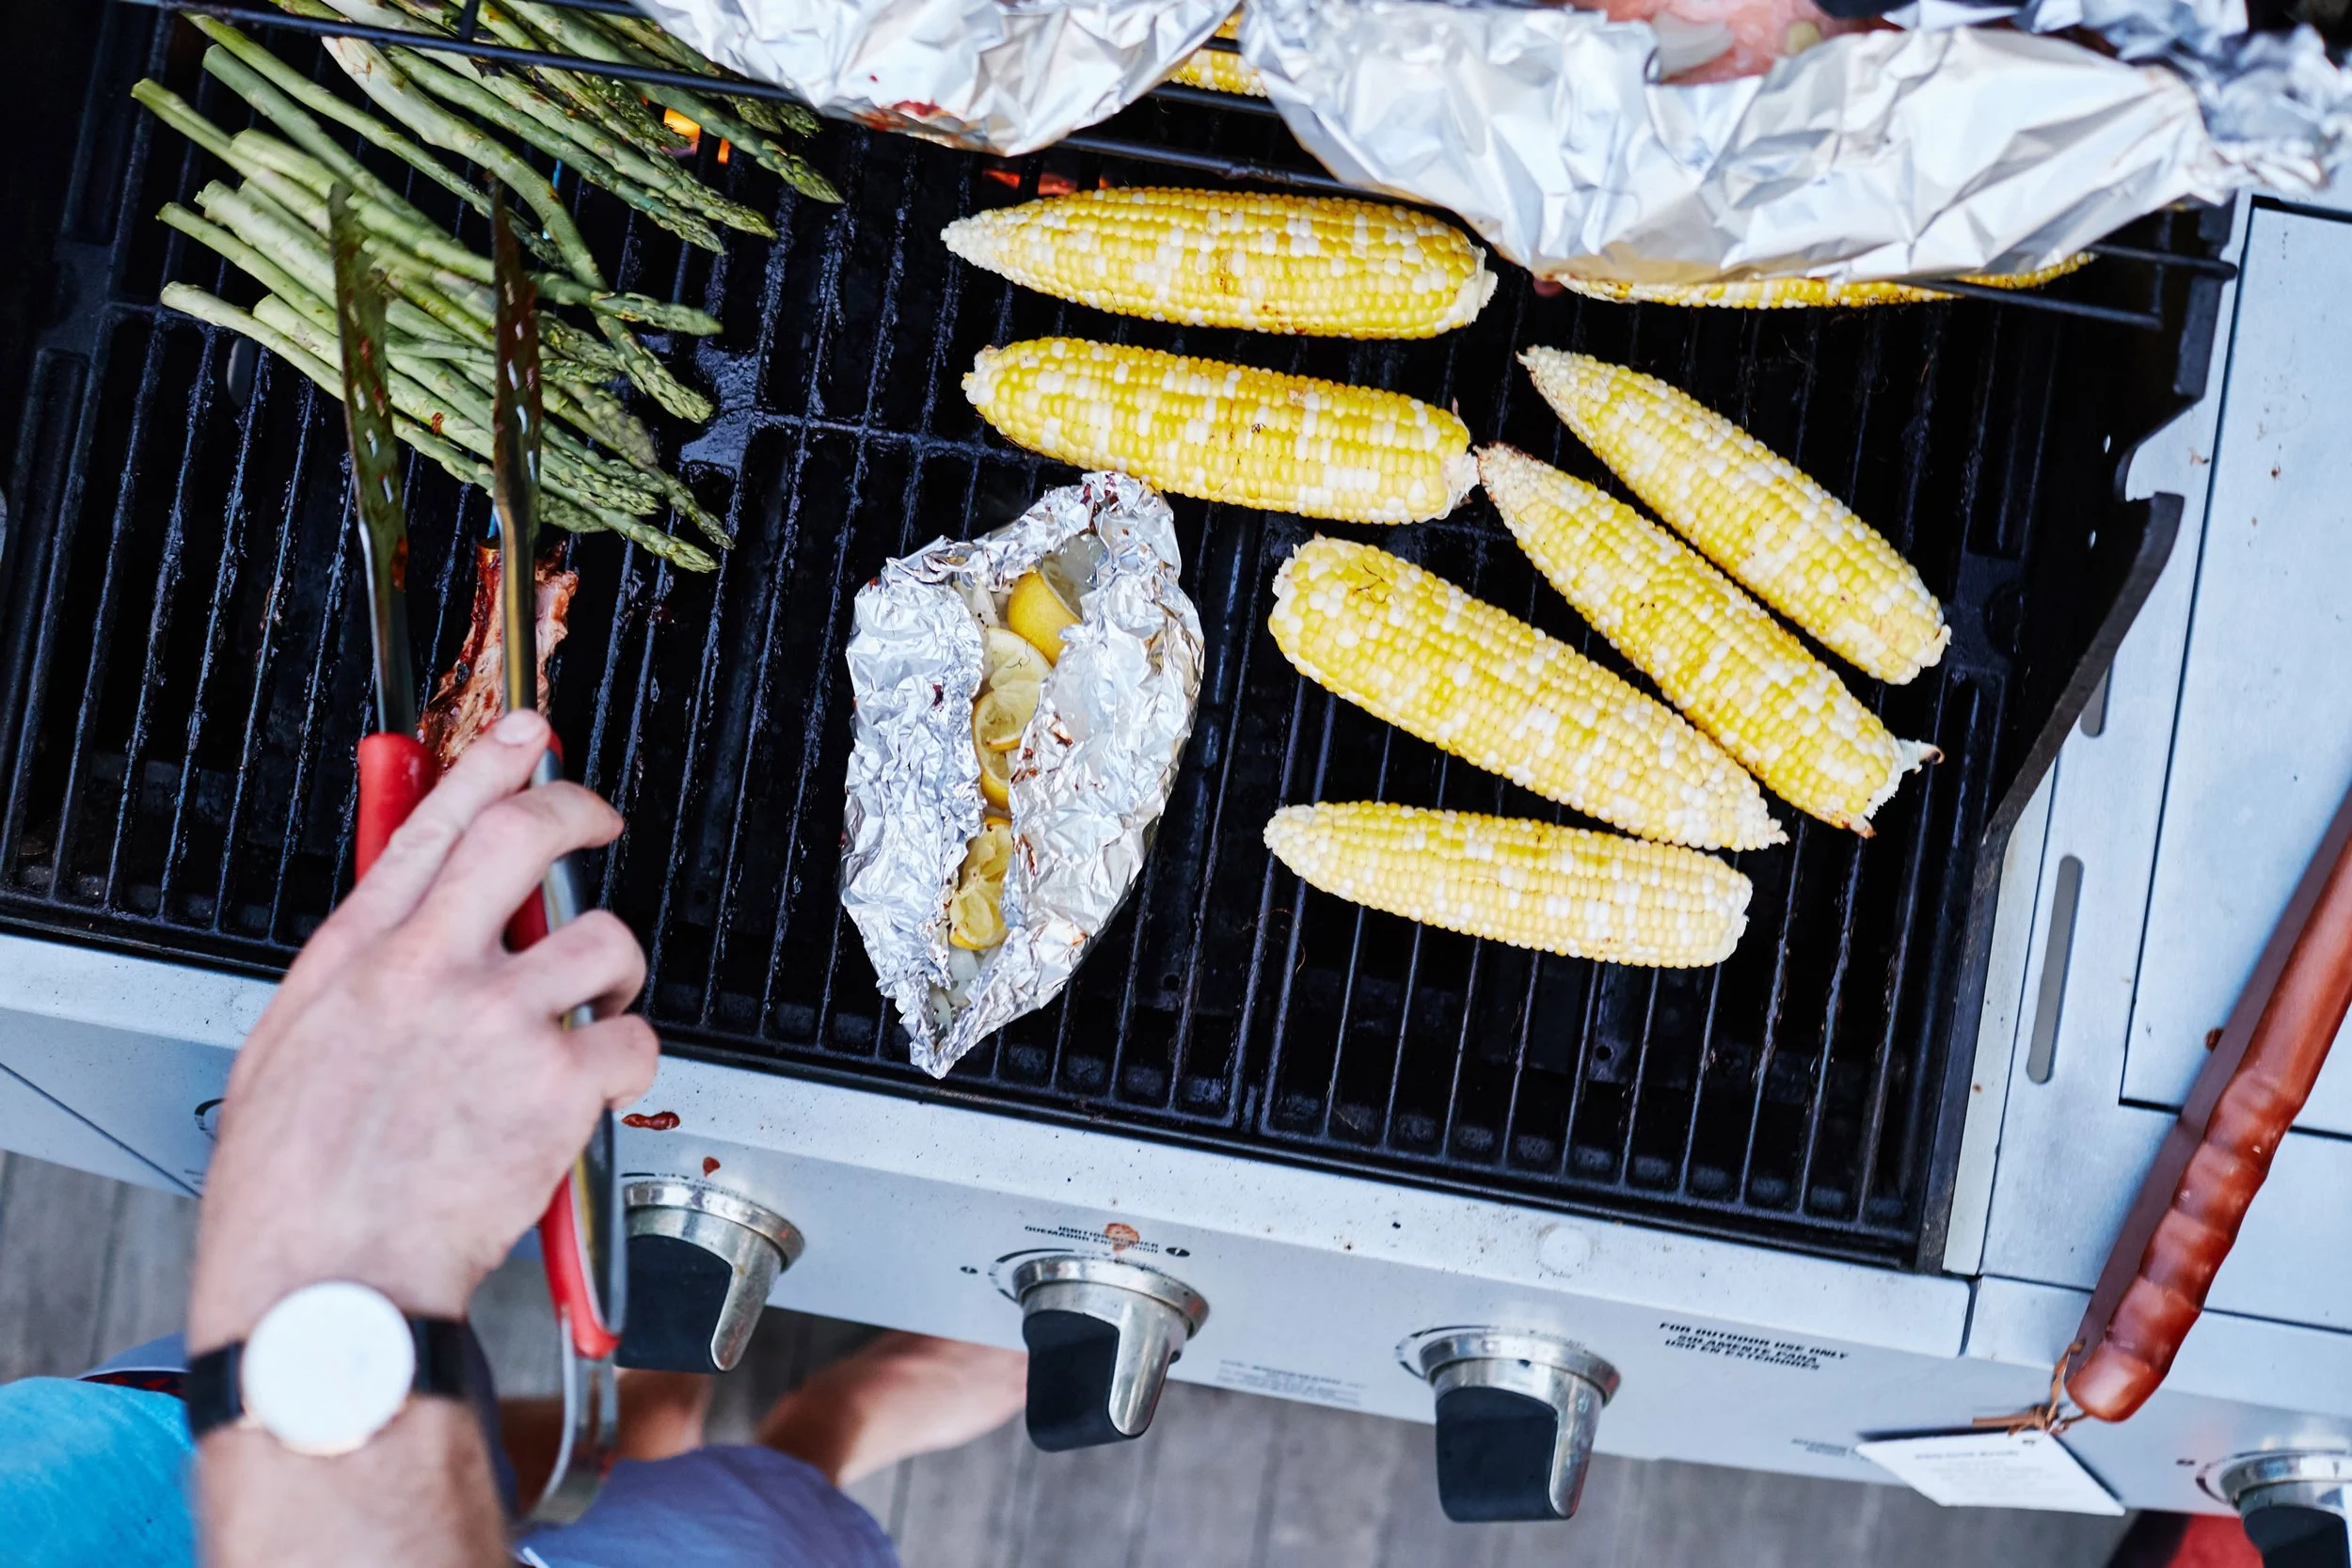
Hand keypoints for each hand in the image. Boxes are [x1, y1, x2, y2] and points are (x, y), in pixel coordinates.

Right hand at [189, 709, 657, 1349]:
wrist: (324, 1290)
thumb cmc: (296, 1196)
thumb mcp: (288, 1055)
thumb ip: (356, 984)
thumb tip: (406, 939)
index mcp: (356, 960)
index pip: (431, 827)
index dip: (490, 765)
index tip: (527, 736)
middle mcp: (427, 973)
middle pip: (526, 838)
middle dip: (577, 810)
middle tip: (599, 818)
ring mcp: (496, 1022)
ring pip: (603, 942)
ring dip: (612, 975)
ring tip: (588, 1014)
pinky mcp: (556, 1084)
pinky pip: (635, 1040)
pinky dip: (630, 1063)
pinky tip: (594, 1092)